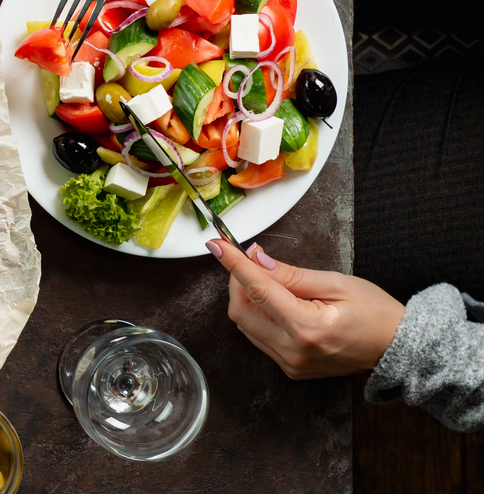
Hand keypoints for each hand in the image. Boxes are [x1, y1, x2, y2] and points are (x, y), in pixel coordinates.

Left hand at [208, 239, 404, 378]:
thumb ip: (291, 274)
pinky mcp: (291, 369)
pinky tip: (276, 303)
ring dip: (247, 298)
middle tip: (253, 259)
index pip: (257, 290)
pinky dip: (258, 315)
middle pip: (241, 311)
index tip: (216, 244)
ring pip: (246, 325)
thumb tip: (256, 259)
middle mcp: (294, 351)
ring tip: (270, 280)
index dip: (234, 264)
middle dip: (239, 281)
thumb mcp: (335, 283)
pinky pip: (259, 338)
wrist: (397, 348)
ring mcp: (291, 364)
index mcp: (307, 328)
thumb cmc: (374, 312)